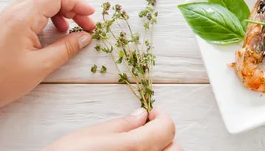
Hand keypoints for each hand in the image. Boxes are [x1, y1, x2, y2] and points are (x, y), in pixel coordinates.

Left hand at [0, 0, 95, 116]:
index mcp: (23, 18)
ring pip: (41, 3)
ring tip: (70, 29)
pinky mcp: (6, 24)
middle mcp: (15, 11)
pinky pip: (32, 11)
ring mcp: (9, 16)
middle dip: (72, 9)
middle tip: (87, 26)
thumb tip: (84, 37)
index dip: (78, 4)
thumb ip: (66, 48)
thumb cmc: (0, 80)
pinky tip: (53, 31)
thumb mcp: (41, 66)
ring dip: (61, 12)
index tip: (91, 16)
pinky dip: (48, 17)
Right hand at [45, 108, 179, 150]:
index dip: (161, 117)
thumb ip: (121, 126)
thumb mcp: (90, 136)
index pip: (168, 128)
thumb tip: (141, 116)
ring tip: (139, 147)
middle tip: (146, 131)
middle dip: (164, 136)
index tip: (150, 115)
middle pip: (175, 149)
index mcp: (134, 148)